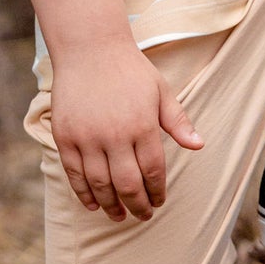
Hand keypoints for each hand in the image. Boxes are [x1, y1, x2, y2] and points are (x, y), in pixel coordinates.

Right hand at [50, 39, 204, 221]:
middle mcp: (115, 135)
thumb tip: (199, 146)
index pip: (153, 171)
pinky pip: (75, 174)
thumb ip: (178, 122)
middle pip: (128, 184)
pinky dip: (84, 193)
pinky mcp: (65, 137)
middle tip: (143, 216)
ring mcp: (87, 137)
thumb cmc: (129, 70)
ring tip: (118, 216)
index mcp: (143, 125)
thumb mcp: (161, 91)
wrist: (89, 48)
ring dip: (110, 206)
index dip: (157, 191)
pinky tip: (93, 203)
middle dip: (137, 206)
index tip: (159, 201)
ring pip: (100, 184)